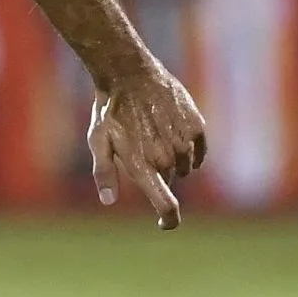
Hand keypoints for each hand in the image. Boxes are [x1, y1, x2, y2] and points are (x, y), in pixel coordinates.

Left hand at [87, 64, 206, 229]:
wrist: (130, 73)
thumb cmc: (110, 110)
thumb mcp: (98, 140)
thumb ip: (104, 173)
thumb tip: (108, 201)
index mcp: (143, 166)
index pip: (166, 205)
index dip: (169, 219)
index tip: (165, 223)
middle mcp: (167, 157)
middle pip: (170, 181)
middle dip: (159, 175)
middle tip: (141, 150)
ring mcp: (184, 141)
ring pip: (185, 166)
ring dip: (173, 160)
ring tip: (154, 136)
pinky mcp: (197, 126)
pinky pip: (199, 150)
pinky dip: (189, 149)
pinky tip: (172, 134)